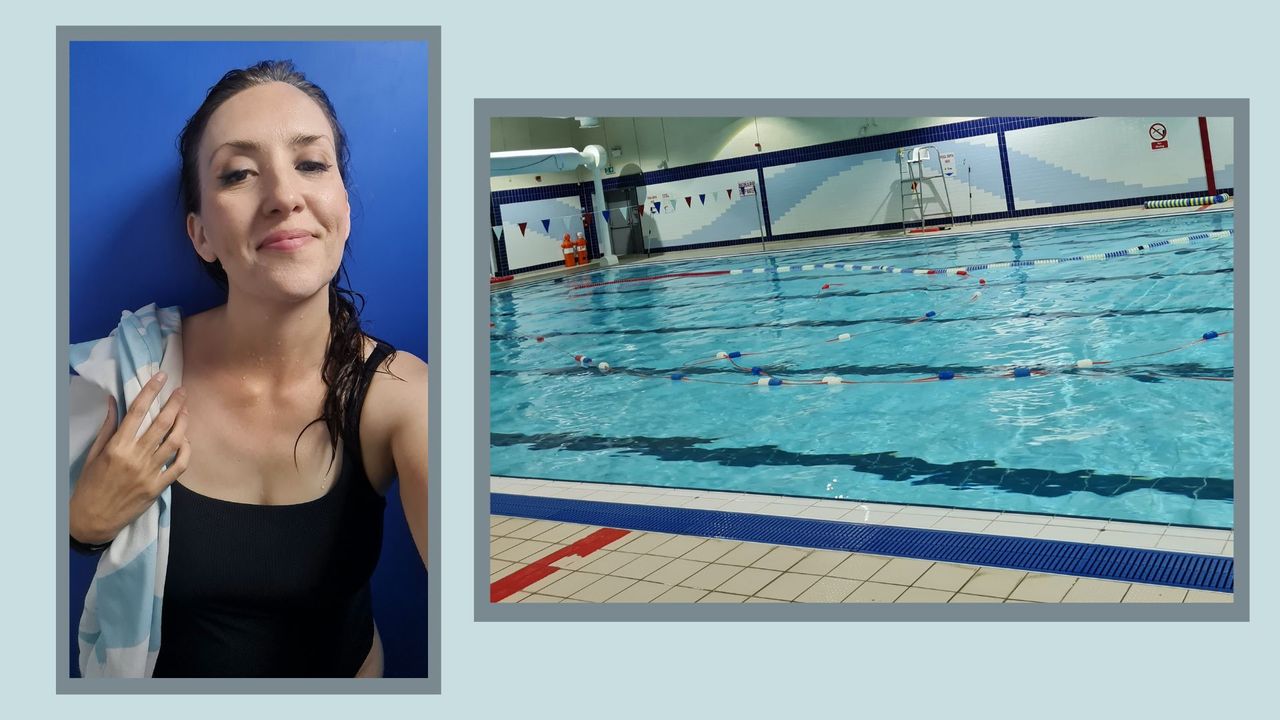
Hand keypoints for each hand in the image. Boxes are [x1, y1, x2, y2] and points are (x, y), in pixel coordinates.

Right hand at [69, 372, 190, 545]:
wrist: (93, 518)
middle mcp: (136, 458)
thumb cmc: (90, 484)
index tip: (161, 377)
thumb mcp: (94, 453)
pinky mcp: (159, 487)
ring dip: (183, 423)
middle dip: (174, 403)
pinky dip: (187, 450)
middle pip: (162, 423)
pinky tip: (186, 440)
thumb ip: (108, 427)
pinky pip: (180, 465)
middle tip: (182, 391)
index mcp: (117, 447)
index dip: (151, 391)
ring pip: (175, 441)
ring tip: (185, 411)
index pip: (137, 412)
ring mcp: (150, 473)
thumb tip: (114, 400)